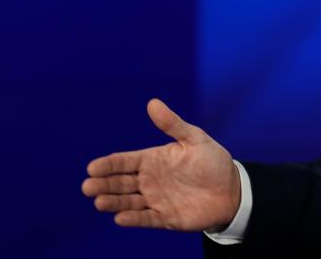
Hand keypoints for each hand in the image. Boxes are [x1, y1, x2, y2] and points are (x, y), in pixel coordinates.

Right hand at [82, 98, 240, 230]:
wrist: (232, 189)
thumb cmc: (212, 161)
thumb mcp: (194, 139)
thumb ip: (172, 124)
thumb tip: (152, 103)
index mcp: (153, 160)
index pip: (124, 162)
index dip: (108, 164)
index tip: (92, 167)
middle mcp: (149, 180)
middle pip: (120, 182)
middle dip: (103, 184)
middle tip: (88, 186)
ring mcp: (156, 199)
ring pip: (128, 201)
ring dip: (113, 202)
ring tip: (99, 201)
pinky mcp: (165, 217)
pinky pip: (146, 219)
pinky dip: (133, 219)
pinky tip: (121, 217)